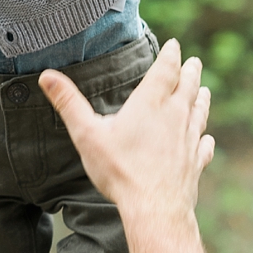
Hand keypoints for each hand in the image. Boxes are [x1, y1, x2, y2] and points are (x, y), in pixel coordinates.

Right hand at [39, 37, 220, 252]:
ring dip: (202, 99)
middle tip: (195, 62)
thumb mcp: (87, 134)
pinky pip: (203, 146)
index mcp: (150, 104)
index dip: (170, 55)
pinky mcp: (195, 163)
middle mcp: (175, 117)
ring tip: (205, 91)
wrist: (154, 207)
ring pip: (199, 113)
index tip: (175, 44)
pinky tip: (206, 140)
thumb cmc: (119, 170)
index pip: (165, 71)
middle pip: (188, 88)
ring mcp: (189, 141)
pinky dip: (205, 139)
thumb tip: (46, 76)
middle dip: (190, 73)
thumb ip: (68, 103)